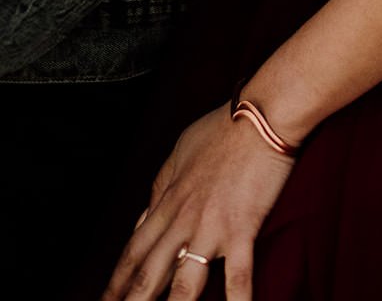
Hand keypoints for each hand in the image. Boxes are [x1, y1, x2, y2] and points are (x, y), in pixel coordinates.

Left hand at [102, 104, 295, 300]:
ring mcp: (211, 228)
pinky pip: (237, 276)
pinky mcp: (241, 229)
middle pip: (148, 274)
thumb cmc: (222, 127)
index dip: (116, 280)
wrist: (261, 114)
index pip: (134, 250)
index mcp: (170, 201)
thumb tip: (147, 210)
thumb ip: (163, 184)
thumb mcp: (181, 150)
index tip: (104, 299)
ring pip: (182, 285)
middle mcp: (184, 220)